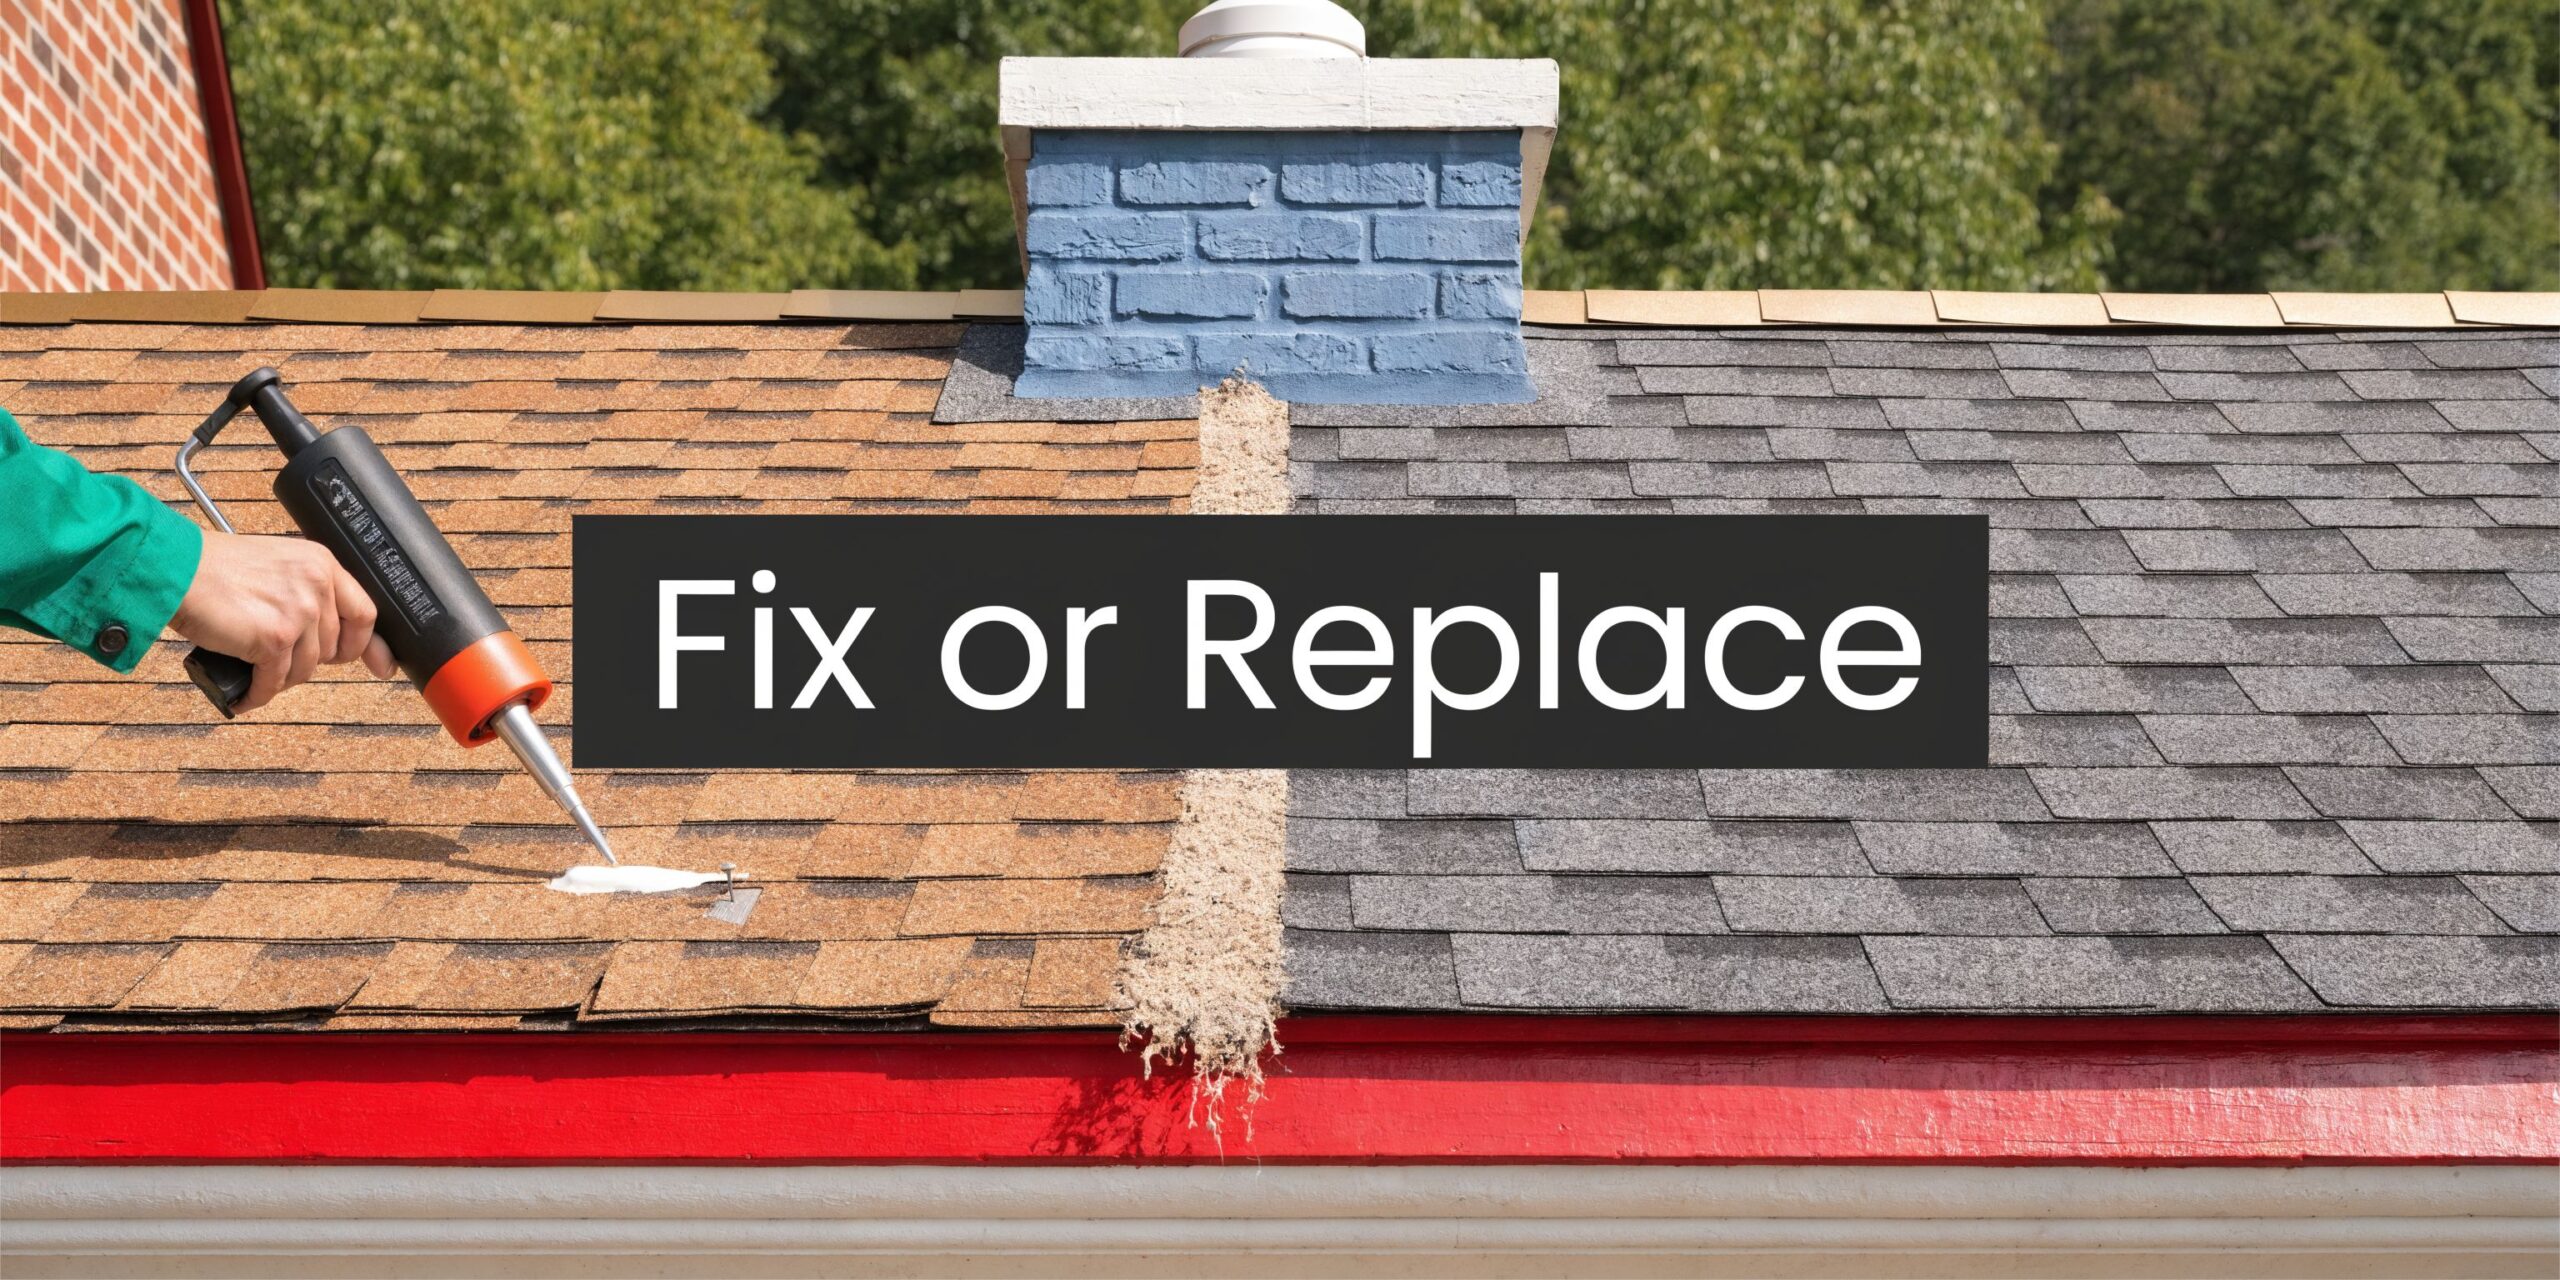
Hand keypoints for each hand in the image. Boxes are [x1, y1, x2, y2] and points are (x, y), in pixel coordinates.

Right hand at [171, 531, 396, 711]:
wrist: (175, 568)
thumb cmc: (215, 569)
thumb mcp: (279, 567)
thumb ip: (309, 594)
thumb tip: (338, 641)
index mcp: (322, 564)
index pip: (365, 613)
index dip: (370, 646)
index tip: (380, 666)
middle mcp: (317, 585)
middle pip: (331, 648)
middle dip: (307, 661)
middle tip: (280, 660)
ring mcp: (298, 612)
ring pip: (305, 669)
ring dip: (280, 678)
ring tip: (257, 671)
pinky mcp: (274, 638)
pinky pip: (274, 682)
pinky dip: (257, 694)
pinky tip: (245, 695)